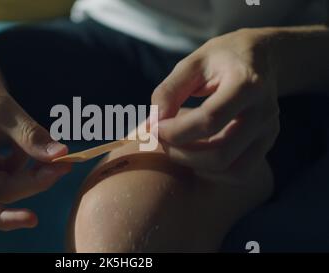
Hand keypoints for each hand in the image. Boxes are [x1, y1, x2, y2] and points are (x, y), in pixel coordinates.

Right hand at [0, 51, 70, 230]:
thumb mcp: (2, 108)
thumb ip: (30, 136)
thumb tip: (62, 155)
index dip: (3, 218)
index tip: (34, 219)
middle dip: (32, 182)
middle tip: (64, 166)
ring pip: (5, 182)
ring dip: (31, 173)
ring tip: (56, 157)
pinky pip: (5, 169)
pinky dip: (23, 161)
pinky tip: (32, 147)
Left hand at [152, 29, 279, 178]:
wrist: (261, 57)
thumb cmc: (221, 58)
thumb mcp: (192, 64)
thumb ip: (168, 92)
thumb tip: (150, 125)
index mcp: (246, 83)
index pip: (209, 120)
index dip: (175, 130)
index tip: (153, 127)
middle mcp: (264, 111)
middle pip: (219, 153)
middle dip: (180, 153)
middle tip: (162, 139)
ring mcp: (269, 130)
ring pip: (229, 168)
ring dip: (193, 165)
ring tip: (176, 146)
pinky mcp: (267, 143)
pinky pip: (239, 173)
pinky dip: (212, 172)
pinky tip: (196, 155)